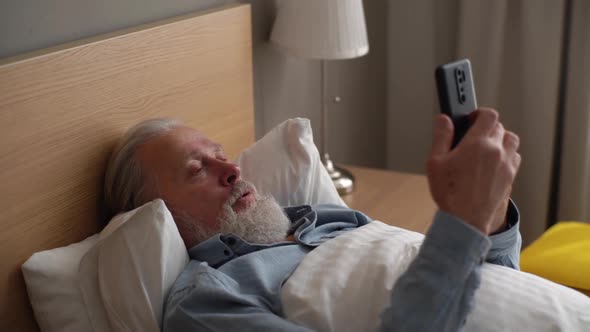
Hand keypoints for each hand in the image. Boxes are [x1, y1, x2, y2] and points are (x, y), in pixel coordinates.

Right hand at [427, 108, 520, 234]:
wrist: (466, 221)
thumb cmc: (450, 193)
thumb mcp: (435, 162)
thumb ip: (441, 137)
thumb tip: (444, 120)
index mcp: (478, 144)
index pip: (489, 115)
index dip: (479, 113)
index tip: (471, 119)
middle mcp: (496, 151)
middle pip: (500, 127)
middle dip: (486, 127)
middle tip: (473, 135)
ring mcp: (506, 165)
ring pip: (511, 140)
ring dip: (500, 139)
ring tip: (486, 147)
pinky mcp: (511, 177)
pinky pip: (514, 157)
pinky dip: (507, 155)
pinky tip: (493, 163)